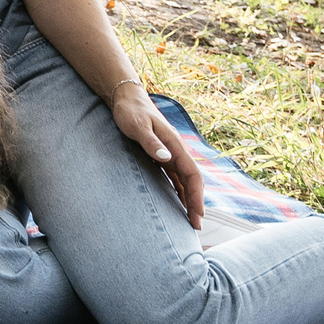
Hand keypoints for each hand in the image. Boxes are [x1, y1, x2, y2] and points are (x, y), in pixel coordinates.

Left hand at [112, 81, 204, 227]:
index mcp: (175, 145)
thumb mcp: (138, 126)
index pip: (193, 175)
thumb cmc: (130, 111)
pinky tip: (177, 202)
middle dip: (196, 203)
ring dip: (188, 199)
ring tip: (189, 219)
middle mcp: (176, 151)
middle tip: (195, 225)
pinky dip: (179, 190)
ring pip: (184, 180)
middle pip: (192, 181)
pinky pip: (174, 177)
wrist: (126, 98)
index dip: (197, 196)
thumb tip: (166, 158)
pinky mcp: (161, 155)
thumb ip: (151, 142)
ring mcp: (170, 153)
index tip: (198, 214)